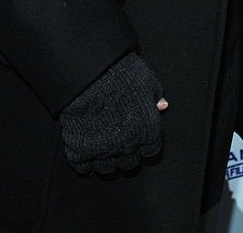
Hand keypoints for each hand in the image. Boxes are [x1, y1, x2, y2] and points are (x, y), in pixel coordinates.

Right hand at [60, 53, 167, 173]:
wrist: (87, 74)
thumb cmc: (120, 73)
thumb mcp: (145, 79)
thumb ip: (155, 95)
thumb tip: (162, 106)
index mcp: (147, 129)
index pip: (151, 151)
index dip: (145, 144)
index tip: (139, 138)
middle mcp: (128, 145)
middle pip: (130, 163)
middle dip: (127, 154)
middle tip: (120, 140)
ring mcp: (103, 151)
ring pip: (108, 170)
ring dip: (108, 160)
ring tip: (104, 148)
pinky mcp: (80, 152)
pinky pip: (85, 168)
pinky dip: (86, 162)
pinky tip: (87, 150)